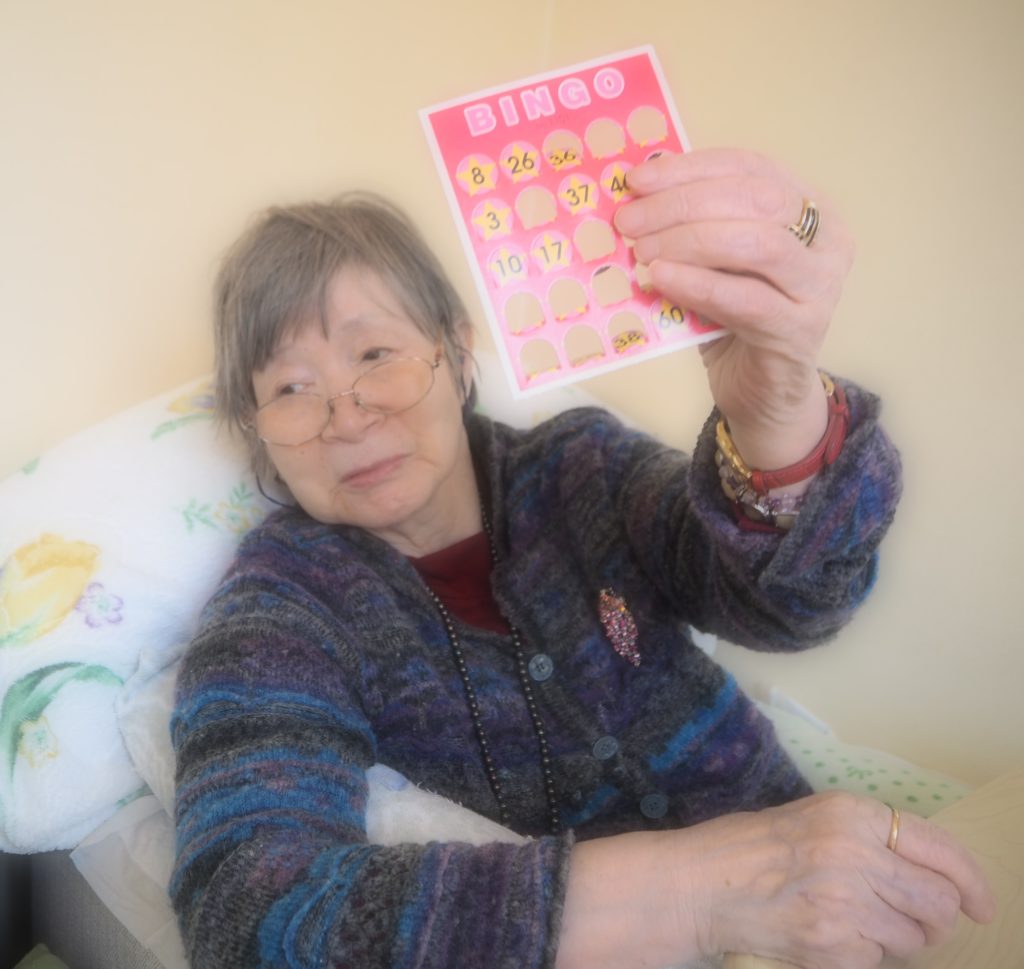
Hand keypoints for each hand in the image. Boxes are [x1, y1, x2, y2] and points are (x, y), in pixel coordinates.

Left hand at [614, 148, 854, 471]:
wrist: (761, 392)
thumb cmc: (733, 319)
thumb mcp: (714, 262)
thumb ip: (692, 226)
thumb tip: (638, 195)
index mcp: (810, 206)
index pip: (750, 167)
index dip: (690, 168)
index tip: (637, 179)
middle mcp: (827, 239)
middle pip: (755, 198)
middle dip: (683, 203)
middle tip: (630, 220)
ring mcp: (821, 286)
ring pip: (757, 242)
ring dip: (689, 241)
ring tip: (642, 252)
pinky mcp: (801, 330)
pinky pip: (746, 298)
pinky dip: (697, 284)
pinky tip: (660, 279)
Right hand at [682, 791, 994, 968]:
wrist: (699, 884)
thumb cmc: (750, 847)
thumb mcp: (812, 817)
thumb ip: (867, 834)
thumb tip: (927, 868)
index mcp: (849, 812)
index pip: (939, 848)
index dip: (972, 881)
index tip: (981, 904)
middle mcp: (854, 853)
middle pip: (937, 900)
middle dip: (937, 918)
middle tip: (917, 920)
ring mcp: (845, 902)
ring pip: (914, 937)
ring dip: (899, 938)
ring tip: (859, 922)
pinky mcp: (834, 945)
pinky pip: (879, 960)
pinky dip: (866, 954)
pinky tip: (833, 934)